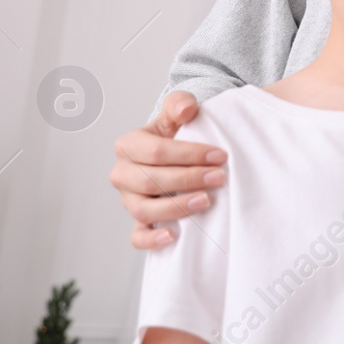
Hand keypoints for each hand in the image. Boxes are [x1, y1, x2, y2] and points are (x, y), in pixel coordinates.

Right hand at [109, 90, 226, 249]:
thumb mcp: (177, 113)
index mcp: (128, 145)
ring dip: (176, 207)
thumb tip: (186, 109)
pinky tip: (173, 236)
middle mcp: (123, 174)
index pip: (156, 152)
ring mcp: (129, 199)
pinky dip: (151, 239)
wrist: (175, 153)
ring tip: (206, 201)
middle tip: (219, 177)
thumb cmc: (176, 132)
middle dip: (188, 180)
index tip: (220, 155)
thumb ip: (180, 104)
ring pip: (143, 210)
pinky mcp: (138, 221)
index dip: (189, 154)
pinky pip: (137, 236)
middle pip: (150, 182)